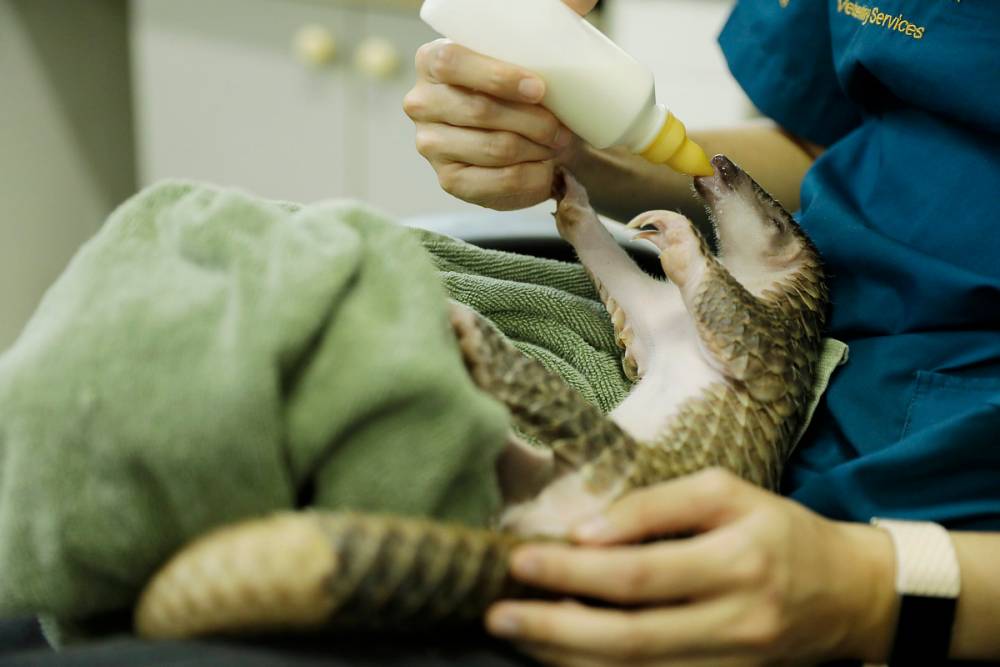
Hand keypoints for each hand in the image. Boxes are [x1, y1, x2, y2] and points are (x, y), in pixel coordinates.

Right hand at [403, 0, 593, 209]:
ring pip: (493, 148)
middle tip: (562, 128)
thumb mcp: (534, 46)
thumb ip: (554, 14)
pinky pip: (496, 184)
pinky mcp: (449, 180)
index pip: (453, 62)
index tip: (539, 88)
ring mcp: (431, 145)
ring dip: (535, 149)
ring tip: (557, 145)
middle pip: (478, 110)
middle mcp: (422, 102)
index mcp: (432, 60)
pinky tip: (544, 169)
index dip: (497, 76)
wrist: (524, 134)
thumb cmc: (524, 85)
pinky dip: (530, 178)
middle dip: (531, 121)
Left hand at [486, 469, 897, 665]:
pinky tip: (562, 658)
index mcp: (737, 560)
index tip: (521, 559)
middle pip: (630, 636)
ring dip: (567, 658)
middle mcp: (736, 621)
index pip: (641, 573)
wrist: (850, 595)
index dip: (575, 572)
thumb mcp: (726, 493)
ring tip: (516, 635)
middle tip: (497, 611)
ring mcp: (732, 665)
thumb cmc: (778, 530)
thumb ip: (655, 507)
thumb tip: (586, 532)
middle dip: (554, 627)